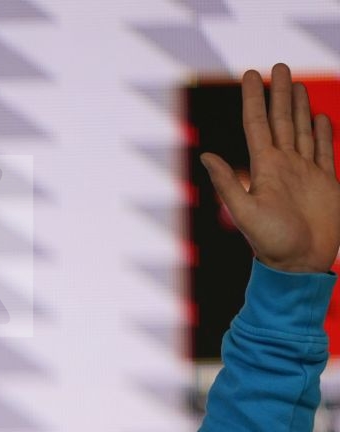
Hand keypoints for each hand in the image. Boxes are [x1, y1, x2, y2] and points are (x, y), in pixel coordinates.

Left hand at [201, 63, 339, 273]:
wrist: (300, 266)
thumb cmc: (271, 245)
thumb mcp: (245, 214)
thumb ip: (228, 184)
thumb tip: (205, 155)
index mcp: (265, 169)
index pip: (257, 126)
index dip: (254, 100)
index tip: (250, 74)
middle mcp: (284, 166)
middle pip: (281, 121)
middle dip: (280, 94)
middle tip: (279, 66)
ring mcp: (305, 173)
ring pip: (302, 130)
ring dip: (299, 108)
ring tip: (297, 85)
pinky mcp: (325, 183)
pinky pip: (324, 151)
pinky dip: (323, 133)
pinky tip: (320, 118)